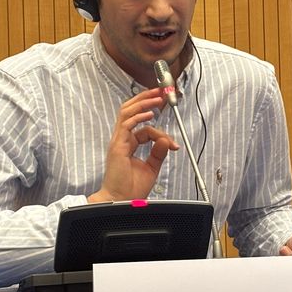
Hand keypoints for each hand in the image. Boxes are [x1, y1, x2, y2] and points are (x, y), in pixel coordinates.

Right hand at [88, 88, 179, 203]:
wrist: (122, 200)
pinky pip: (126, 125)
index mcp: (128, 143)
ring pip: (127, 112)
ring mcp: (118, 141)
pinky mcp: (117, 146)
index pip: (143, 126)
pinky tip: (150, 114)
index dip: (160, 129)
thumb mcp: (152, 167)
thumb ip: (158, 153)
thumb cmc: (132, 188)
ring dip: (143, 102)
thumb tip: (167, 141)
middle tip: (160, 91)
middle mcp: (122, 139)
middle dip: (145, 98)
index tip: (173, 142)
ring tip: (157, 97)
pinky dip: (138, 117)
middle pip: (130, 110)